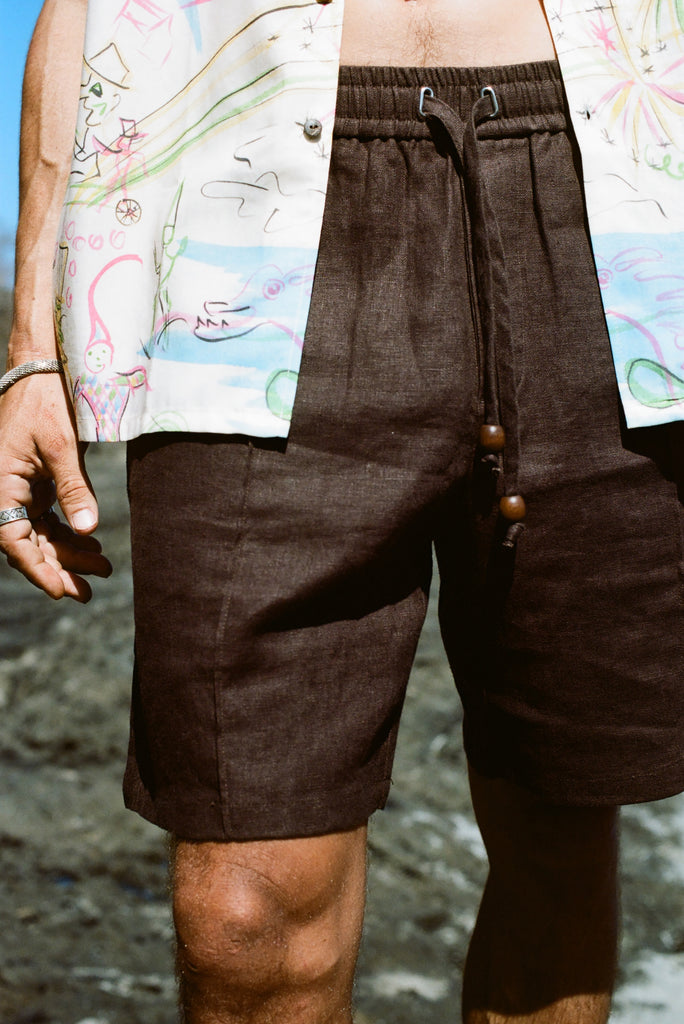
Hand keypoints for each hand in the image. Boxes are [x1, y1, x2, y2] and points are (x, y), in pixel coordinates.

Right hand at [0, 372, 111, 601]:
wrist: (42, 372)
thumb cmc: (46, 402)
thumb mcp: (62, 446)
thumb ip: (74, 489)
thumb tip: (88, 530)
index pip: (13, 540)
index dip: (37, 569)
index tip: (61, 590)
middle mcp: (3, 492)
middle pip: (28, 544)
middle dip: (59, 568)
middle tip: (90, 590)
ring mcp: (18, 491)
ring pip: (40, 535)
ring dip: (68, 554)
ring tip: (102, 569)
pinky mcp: (33, 486)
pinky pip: (47, 520)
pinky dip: (69, 535)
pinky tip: (93, 545)